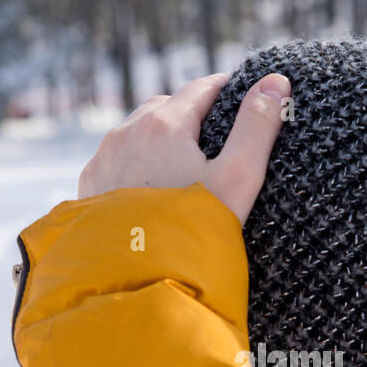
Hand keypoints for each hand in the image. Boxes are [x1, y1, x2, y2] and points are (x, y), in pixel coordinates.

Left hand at [77, 71, 290, 223]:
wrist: (138, 285)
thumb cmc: (193, 233)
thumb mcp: (237, 179)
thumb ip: (257, 128)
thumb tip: (277, 81)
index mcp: (163, 125)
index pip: (201, 89)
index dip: (226, 89)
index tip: (242, 95)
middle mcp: (125, 134)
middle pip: (165, 107)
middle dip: (191, 113)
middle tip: (216, 133)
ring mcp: (102, 161)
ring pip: (136, 133)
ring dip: (159, 137)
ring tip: (184, 161)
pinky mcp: (89, 188)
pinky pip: (116, 161)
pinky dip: (135, 163)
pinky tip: (152, 187)